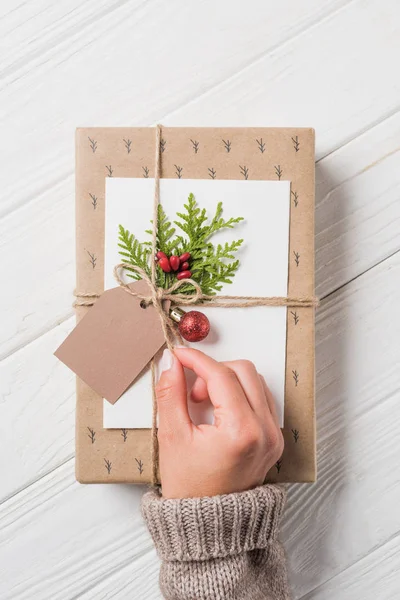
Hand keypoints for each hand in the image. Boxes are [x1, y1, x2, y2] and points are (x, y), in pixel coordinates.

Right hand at [156, 347, 283, 498]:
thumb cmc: (190, 489)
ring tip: (202, 403)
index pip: (221, 376)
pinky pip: (261, 398)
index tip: (179, 355)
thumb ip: (170, 394)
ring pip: (254, 382)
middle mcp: (266, 431)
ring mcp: (274, 435)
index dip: (197, 360)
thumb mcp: (172, 438)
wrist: (210, 526)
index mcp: (241, 431)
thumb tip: (171, 363)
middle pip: (244, 371)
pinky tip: (219, 409)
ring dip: (227, 381)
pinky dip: (239, 394)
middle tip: (190, 391)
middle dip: (213, 371)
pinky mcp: (274, 438)